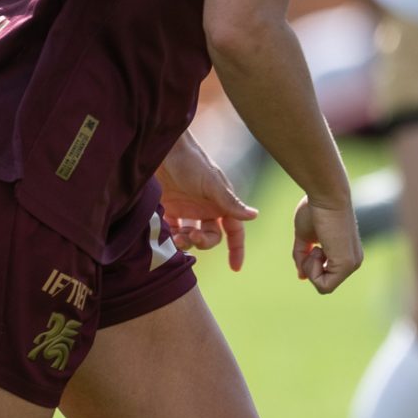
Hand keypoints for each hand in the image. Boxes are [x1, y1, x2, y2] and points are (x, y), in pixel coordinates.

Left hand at [158, 133, 256, 271]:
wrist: (162, 149)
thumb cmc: (191, 161)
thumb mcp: (212, 183)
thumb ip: (230, 202)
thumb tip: (255, 216)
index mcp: (221, 203)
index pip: (234, 231)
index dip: (236, 249)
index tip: (235, 268)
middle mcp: (205, 208)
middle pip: (211, 237)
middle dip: (204, 242)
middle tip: (191, 237)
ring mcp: (186, 210)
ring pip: (191, 237)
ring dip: (186, 242)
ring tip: (176, 237)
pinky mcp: (168, 208)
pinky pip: (171, 231)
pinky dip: (170, 236)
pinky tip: (166, 233)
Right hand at [292, 196, 362, 294]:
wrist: (326, 195)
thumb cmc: (315, 209)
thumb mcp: (305, 237)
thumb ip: (303, 256)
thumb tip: (301, 277)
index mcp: (346, 254)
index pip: (325, 276)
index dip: (310, 267)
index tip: (310, 248)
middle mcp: (353, 261)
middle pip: (324, 283)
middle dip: (309, 268)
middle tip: (311, 248)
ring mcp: (352, 264)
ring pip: (324, 286)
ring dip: (310, 269)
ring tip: (314, 247)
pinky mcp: (346, 264)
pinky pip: (324, 285)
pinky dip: (312, 271)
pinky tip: (316, 250)